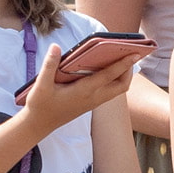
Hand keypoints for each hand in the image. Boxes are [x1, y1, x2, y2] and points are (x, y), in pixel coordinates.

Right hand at [15, 43, 139, 125]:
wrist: (38, 125)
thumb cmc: (40, 105)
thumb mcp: (41, 85)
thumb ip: (50, 65)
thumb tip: (56, 46)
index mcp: (84, 91)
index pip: (109, 76)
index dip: (123, 64)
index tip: (135, 53)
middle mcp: (92, 98)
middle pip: (121, 86)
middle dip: (128, 70)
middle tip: (129, 54)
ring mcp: (92, 103)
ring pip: (117, 90)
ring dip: (122, 76)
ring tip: (121, 59)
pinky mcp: (90, 104)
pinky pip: (109, 92)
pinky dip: (113, 80)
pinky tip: (106, 70)